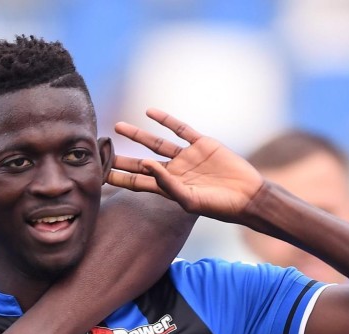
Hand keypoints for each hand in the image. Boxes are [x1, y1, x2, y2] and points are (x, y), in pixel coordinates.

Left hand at [107, 108, 264, 222]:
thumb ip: (167, 184)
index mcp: (168, 188)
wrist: (249, 196)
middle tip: (100, 151)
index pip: (137, 182)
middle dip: (121, 157)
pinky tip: (150, 111)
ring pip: (156, 143)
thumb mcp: (190, 200)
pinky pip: (181, 129)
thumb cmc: (219, 206)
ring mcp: (187, 157)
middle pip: (140, 163)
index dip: (119, 178)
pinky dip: (166, 119)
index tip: (99, 173)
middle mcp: (174, 172)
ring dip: (137, 135)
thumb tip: (145, 164)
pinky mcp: (202, 144)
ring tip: (118, 127)